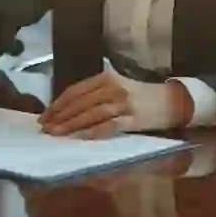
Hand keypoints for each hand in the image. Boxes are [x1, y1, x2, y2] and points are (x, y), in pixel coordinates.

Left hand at [38, 68, 191, 138]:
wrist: (171, 101)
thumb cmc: (139, 95)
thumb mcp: (116, 85)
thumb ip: (94, 92)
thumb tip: (65, 106)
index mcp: (105, 78)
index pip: (75, 91)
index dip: (57, 105)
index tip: (44, 116)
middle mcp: (112, 88)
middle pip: (79, 103)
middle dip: (60, 117)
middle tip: (45, 128)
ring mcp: (123, 103)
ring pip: (91, 114)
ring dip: (71, 125)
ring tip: (57, 134)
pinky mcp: (133, 119)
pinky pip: (108, 126)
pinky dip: (93, 132)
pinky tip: (80, 138)